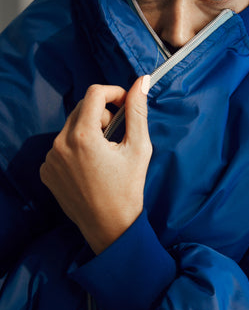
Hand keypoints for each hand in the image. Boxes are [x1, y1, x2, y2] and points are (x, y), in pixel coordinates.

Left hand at [40, 76, 151, 253]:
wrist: (110, 227)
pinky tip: (90, 166)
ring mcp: (50, 159)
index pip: (95, 93)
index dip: (114, 92)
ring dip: (89, 130)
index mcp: (83, 136)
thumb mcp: (139, 148)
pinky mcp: (46, 170)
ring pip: (71, 126)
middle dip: (102, 113)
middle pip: (82, 108)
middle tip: (117, 134)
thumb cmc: (128, 190)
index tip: (125, 104)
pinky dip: (76, 148)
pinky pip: (61, 146)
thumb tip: (141, 82)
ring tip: (105, 153)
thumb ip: (137, 112)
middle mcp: (60, 144)